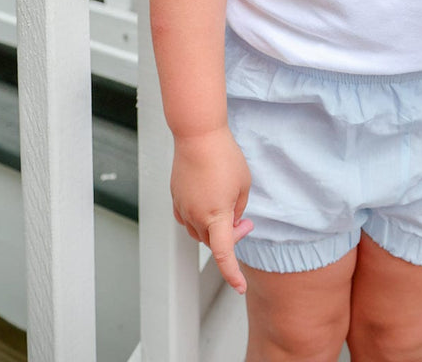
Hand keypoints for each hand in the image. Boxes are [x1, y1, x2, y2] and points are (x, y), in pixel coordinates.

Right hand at [170, 127, 253, 292]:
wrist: (198, 135)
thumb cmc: (224, 156)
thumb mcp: (243, 184)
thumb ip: (237, 208)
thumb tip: (230, 220)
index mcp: (216, 215)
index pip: (223, 254)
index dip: (232, 274)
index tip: (239, 287)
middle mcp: (196, 215)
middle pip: (213, 242)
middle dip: (231, 236)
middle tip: (245, 222)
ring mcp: (183, 207)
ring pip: (199, 231)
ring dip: (215, 228)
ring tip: (229, 207)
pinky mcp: (176, 197)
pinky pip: (188, 218)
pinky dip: (200, 219)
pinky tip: (210, 204)